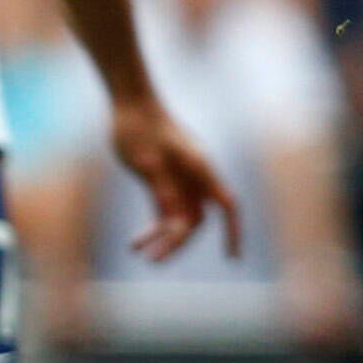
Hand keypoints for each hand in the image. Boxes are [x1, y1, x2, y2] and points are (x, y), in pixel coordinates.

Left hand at [108, 94, 238, 260]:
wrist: (129, 103)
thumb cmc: (139, 127)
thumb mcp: (146, 160)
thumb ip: (161, 189)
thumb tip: (174, 221)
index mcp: (201, 169)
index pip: (227, 206)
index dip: (233, 232)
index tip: (232, 256)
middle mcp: (195, 177)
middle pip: (196, 220)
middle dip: (179, 242)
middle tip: (155, 260)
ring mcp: (179, 180)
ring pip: (178, 219)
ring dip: (163, 238)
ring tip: (141, 253)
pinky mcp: (161, 181)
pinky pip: (162, 212)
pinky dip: (152, 228)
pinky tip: (135, 244)